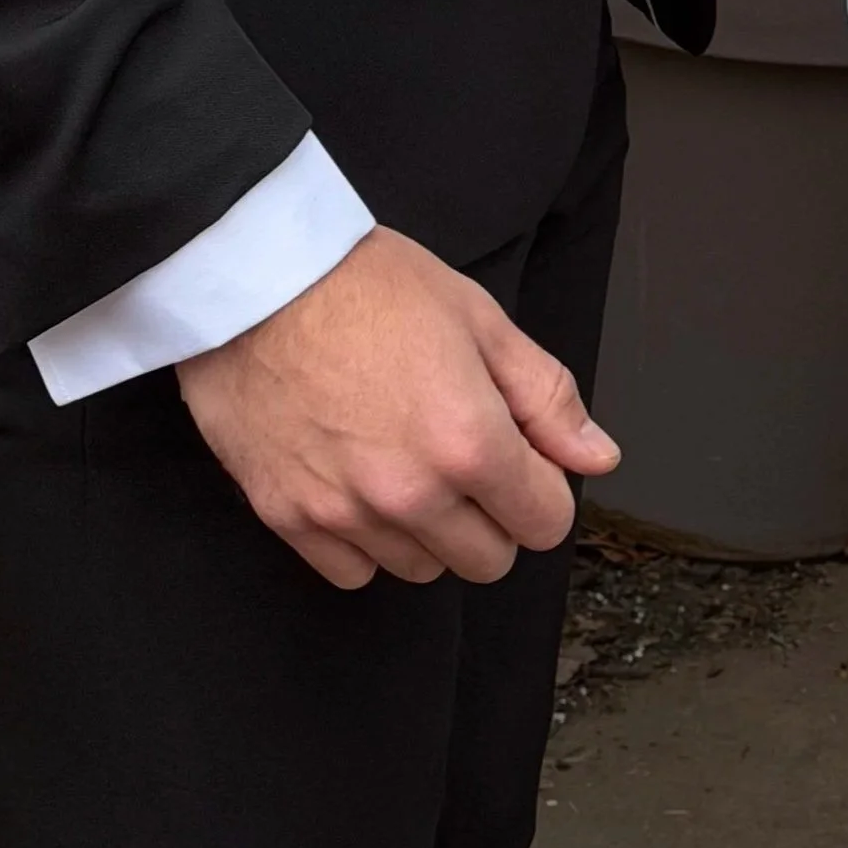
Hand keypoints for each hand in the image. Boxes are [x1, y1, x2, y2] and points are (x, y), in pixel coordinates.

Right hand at [176, 227, 620, 590]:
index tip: (521, 459)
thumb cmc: (363, 285)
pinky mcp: (287, 516)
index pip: (544, 523)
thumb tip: (596, 456)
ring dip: (428, 531)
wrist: (251, 275)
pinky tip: (359, 485)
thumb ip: (547, 399)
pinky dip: (364, 542)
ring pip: (421, 569)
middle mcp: (410, 493)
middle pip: (487, 560)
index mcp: (470, 443)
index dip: (542, 489)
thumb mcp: (480, 321)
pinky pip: (351, 572)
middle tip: (464, 460)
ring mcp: (345, 511)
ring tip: (404, 462)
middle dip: (492, 517)